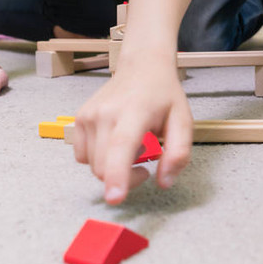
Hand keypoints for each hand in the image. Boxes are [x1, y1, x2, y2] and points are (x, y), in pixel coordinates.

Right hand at [73, 63, 192, 204]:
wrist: (142, 66)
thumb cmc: (164, 95)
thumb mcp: (184, 121)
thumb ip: (178, 153)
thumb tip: (164, 183)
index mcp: (134, 112)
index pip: (120, 146)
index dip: (117, 175)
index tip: (115, 198)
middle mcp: (105, 113)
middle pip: (104, 167)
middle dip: (125, 178)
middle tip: (146, 162)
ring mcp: (88, 115)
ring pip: (93, 165)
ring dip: (112, 167)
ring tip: (133, 145)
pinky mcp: (78, 119)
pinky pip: (83, 156)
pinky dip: (99, 158)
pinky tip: (115, 141)